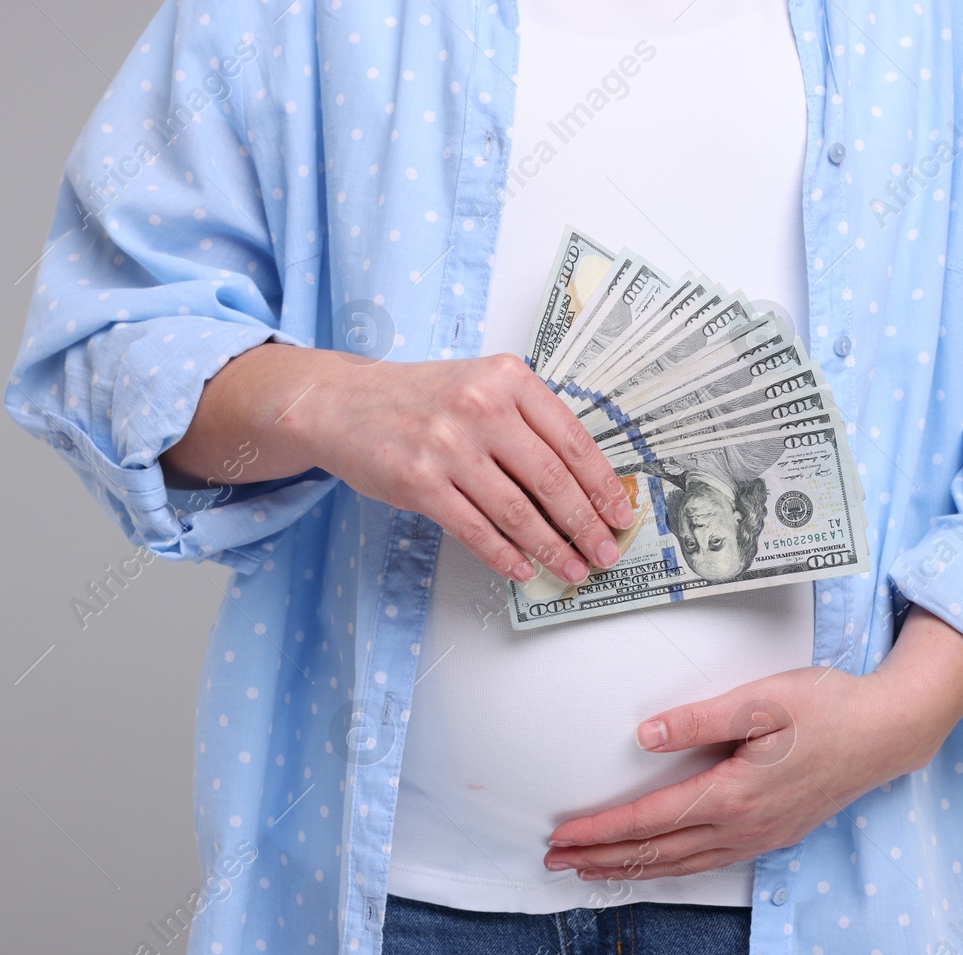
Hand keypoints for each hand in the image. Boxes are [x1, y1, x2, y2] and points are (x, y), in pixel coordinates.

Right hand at [160, 344, 634, 582]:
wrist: (342, 401)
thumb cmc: (420, 399)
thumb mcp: (481, 385)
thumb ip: (528, 422)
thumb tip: (582, 485)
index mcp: (508, 378)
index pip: (572, 439)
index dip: (602, 484)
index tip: (620, 514)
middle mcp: (480, 407)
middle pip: (552, 479)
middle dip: (586, 524)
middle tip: (605, 553)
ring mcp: (447, 445)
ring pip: (516, 510)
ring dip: (551, 548)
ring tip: (572, 568)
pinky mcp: (418, 481)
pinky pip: (474, 529)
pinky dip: (504, 555)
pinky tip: (523, 568)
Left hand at [542, 605, 962, 884]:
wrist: (889, 732)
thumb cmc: (828, 708)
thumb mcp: (763, 701)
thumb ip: (699, 719)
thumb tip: (644, 737)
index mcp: (733, 795)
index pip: (650, 821)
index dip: (600, 831)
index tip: (560, 836)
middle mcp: (743, 827)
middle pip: (657, 853)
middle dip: (602, 859)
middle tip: (553, 862)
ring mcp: (760, 837)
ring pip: (681, 865)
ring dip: (632, 869)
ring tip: (591, 871)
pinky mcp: (773, 835)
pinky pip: (707, 862)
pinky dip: (670, 868)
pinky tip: (656, 865)